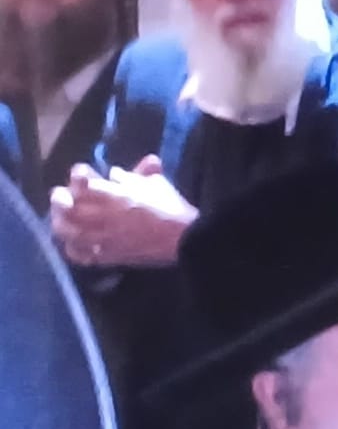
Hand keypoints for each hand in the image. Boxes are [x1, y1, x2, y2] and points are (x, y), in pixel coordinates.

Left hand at [51, 156, 196, 266]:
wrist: (186, 240)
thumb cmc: (172, 208)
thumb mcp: (156, 183)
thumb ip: (134, 175)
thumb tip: (115, 174)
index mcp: (113, 195)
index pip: (82, 180)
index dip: (79, 174)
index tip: (84, 173)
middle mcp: (101, 215)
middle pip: (66, 205)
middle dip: (61, 197)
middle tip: (62, 194)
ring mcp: (102, 237)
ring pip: (67, 230)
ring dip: (60, 221)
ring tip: (62, 218)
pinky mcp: (108, 255)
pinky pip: (81, 254)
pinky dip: (73, 248)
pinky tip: (75, 244)